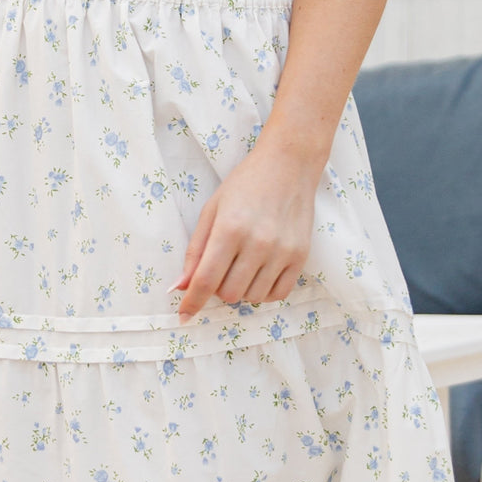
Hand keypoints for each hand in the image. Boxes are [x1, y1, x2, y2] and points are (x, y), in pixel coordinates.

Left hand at [173, 139, 322, 322]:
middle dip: (218, 289)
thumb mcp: (211, 210)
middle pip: (229, 294)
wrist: (289, 165)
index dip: (192, 302)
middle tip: (221, 269)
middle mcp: (258, 243)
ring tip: (242, 266)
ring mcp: (282, 251)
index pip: (205, 280)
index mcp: (230, 229)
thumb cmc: (245, 184)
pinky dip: (264, 291)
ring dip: (241, 289)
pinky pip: (278, 294)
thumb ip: (195, 251)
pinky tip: (260, 273)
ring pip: (253, 297)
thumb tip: (180, 287)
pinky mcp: (301, 256)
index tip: (184, 316)